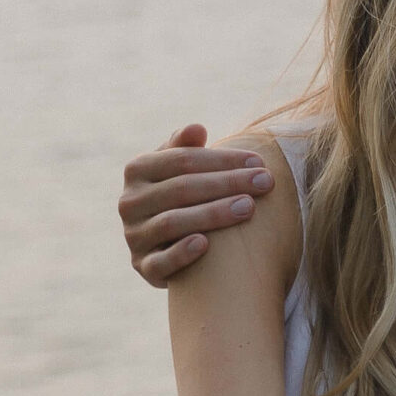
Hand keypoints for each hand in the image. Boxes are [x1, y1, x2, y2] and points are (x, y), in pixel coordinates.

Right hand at [119, 125, 272, 284]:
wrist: (169, 243)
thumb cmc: (184, 196)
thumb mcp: (181, 168)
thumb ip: (186, 148)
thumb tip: (197, 129)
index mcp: (138, 170)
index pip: (182, 160)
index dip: (222, 159)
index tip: (259, 162)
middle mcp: (129, 202)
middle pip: (181, 188)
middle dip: (227, 183)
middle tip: (265, 182)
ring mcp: (134, 235)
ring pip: (172, 222)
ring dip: (213, 214)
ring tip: (249, 207)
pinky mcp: (142, 266)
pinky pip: (159, 262)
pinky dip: (181, 253)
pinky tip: (207, 245)